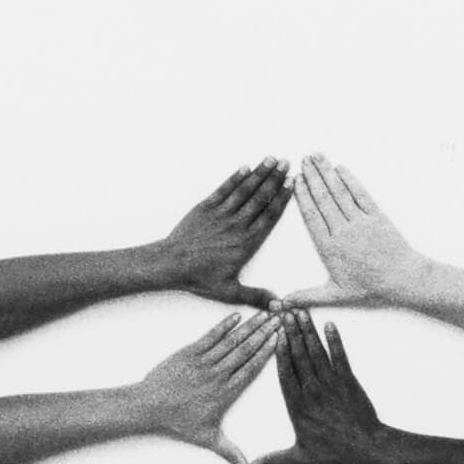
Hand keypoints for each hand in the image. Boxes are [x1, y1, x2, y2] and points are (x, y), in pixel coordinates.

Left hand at [139, 311, 280, 463]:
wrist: (149, 407)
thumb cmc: (178, 423)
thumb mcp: (207, 439)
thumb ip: (230, 453)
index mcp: (226, 392)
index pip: (252, 369)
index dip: (268, 353)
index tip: (281, 340)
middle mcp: (218, 374)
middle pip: (246, 350)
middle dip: (264, 334)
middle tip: (280, 320)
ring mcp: (203, 361)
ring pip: (231, 341)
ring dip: (249, 327)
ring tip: (265, 314)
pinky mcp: (189, 353)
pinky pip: (210, 336)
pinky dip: (224, 325)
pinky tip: (237, 316)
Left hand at [161, 158, 290, 306]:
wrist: (171, 264)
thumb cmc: (199, 278)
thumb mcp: (229, 291)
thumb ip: (256, 296)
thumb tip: (279, 305)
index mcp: (246, 243)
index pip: (269, 216)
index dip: (282, 198)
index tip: (292, 184)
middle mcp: (237, 225)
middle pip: (260, 198)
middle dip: (275, 179)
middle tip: (286, 163)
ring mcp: (221, 214)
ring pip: (244, 190)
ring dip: (259, 173)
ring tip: (271, 158)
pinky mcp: (205, 208)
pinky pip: (224, 189)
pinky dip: (235, 178)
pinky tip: (245, 167)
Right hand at [248, 310, 387, 463]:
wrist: (366, 448)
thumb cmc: (333, 452)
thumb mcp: (299, 458)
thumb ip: (272, 461)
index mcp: (297, 406)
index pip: (284, 373)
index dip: (279, 352)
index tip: (273, 334)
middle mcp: (312, 391)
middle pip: (299, 356)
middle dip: (291, 333)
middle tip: (284, 312)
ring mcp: (331, 384)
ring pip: (317, 353)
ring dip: (309, 331)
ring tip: (301, 312)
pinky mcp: (349, 381)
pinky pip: (341, 357)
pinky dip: (335, 340)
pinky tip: (329, 324)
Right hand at [281, 153, 425, 307]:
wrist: (401, 279)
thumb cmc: (369, 288)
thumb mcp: (336, 295)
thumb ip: (308, 296)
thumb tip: (284, 303)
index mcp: (329, 247)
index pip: (311, 216)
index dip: (302, 196)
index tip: (295, 180)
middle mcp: (342, 230)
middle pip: (323, 198)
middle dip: (312, 177)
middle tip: (303, 159)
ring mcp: (360, 221)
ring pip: (339, 193)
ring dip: (327, 173)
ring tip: (317, 157)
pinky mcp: (377, 216)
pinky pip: (361, 194)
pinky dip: (350, 180)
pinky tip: (341, 168)